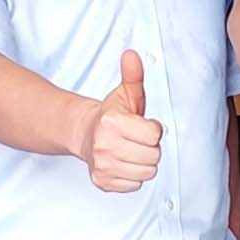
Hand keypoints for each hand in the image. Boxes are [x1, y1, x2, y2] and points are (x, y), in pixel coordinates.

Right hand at [77, 50, 163, 192]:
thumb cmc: (111, 115)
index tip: (141, 125)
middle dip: (149, 146)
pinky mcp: (102, 182)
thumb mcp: (125, 93)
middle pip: (153, 155)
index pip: (154, 134)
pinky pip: (135, 184)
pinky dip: (133, 175)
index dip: (152, 129)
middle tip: (136, 139)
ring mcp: (102, 166)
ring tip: (131, 150)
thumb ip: (133, 75)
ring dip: (143, 162)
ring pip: (146, 172)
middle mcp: (104, 145)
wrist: (85, 133)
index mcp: (111, 122)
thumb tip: (132, 55)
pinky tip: (124, 162)